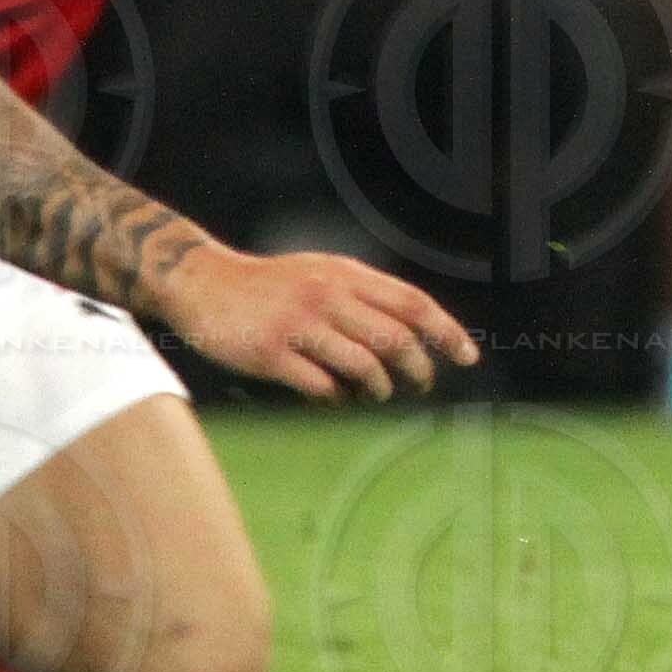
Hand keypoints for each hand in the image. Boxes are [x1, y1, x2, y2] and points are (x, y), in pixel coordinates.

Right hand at [153, 241, 477, 402]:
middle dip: (418, 369)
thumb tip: (412, 332)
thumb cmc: (270, 284)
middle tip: (421, 385)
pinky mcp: (271, 353)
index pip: (412, 303)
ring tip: (376, 394)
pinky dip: (337, 399)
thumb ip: (362, 296)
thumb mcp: (321, 272)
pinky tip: (334, 398)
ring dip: (379, 389)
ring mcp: (299, 324)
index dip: (446, 331)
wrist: (202, 281)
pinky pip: (321, 387)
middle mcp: (328, 295)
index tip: (469, 357)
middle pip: (395, 339)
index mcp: (345, 274)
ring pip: (364, 367)